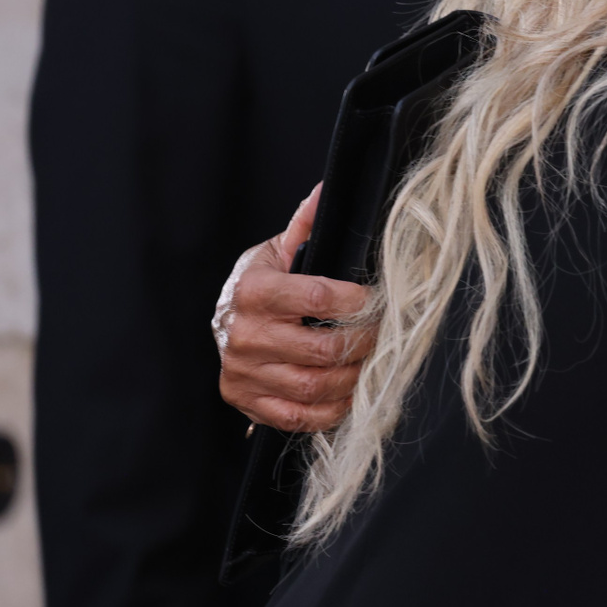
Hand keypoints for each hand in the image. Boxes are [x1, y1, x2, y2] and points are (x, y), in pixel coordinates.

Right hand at [214, 186, 373, 433]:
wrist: (222, 319)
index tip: (378, 300)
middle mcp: (244, 334)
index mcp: (253, 290)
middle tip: (383, 335)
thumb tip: (328, 190)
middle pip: (321, 350)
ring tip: (370, 364)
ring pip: (313, 386)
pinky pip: (297, 417)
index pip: (317, 298)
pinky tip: (347, 393)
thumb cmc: (261, 282)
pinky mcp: (246, 400)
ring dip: (352, 378)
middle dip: (363, 343)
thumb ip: (306, 224)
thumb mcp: (278, 249)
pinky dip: (330, 410)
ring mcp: (243, 371)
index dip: (357, 302)